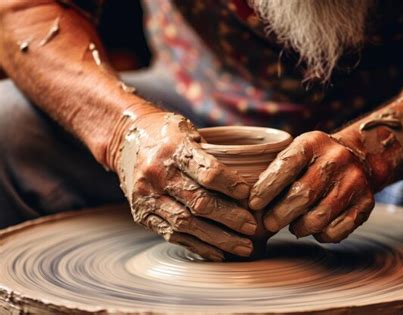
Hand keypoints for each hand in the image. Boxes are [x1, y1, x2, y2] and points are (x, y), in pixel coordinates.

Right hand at [112, 112, 256, 260]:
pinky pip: (172, 235)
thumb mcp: (187, 130)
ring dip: (218, 238)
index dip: (230, 185)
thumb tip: (247, 179)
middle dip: (230, 217)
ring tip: (243, 246)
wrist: (123, 139)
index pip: (207, 171)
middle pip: (199, 202)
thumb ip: (211, 152)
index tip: (248, 193)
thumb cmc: (165, 133)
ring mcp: (147, 197)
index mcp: (172, 149)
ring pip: (186, 224)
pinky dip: (198, 246)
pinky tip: (219, 252)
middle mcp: (157, 175)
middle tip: (252, 226)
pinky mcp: (142, 215)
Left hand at [249, 131, 373, 241]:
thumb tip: (250, 202)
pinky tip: (314, 228)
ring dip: (299, 227)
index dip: (266, 188)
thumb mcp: (297, 152)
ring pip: (319, 217)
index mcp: (312, 143)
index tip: (253, 204)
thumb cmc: (314, 160)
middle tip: (268, 224)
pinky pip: (337, 230)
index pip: (286, 166)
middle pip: (302, 195)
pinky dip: (321, 235)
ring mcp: (354, 181)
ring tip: (293, 227)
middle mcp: (336, 159)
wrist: (360, 156)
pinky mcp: (366, 203)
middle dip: (279, 214)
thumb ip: (276, 170)